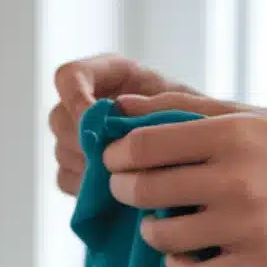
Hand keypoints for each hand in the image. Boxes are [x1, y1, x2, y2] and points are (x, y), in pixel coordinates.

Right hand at [48, 56, 189, 193]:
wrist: (207, 157)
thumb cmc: (202, 124)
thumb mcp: (190, 106)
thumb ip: (158, 104)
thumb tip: (115, 113)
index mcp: (111, 74)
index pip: (69, 76)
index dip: (75, 96)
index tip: (94, 118)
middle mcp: (90, 102)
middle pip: (59, 117)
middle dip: (85, 141)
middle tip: (115, 158)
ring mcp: (82, 137)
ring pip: (60, 150)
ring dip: (87, 166)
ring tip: (124, 175)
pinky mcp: (81, 168)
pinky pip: (65, 178)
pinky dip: (86, 188)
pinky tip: (116, 191)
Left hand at [103, 92, 266, 266]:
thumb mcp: (252, 114)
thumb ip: (185, 108)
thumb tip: (120, 108)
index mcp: (231, 134)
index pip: (143, 147)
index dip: (117, 156)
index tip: (116, 160)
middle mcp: (236, 179)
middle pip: (142, 189)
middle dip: (124, 190)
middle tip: (130, 190)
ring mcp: (248, 224)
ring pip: (162, 236)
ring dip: (150, 231)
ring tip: (160, 222)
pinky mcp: (261, 262)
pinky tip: (183, 255)